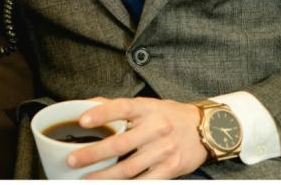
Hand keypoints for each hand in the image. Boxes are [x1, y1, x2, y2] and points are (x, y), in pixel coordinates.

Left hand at [68, 97, 207, 178]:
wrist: (207, 129)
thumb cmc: (172, 116)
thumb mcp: (149, 104)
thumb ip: (120, 106)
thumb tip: (89, 103)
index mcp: (148, 109)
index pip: (122, 108)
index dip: (102, 113)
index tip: (82, 120)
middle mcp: (156, 128)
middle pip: (120, 144)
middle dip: (93, 154)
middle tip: (73, 161)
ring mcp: (163, 150)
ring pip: (128, 168)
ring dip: (104, 177)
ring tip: (86, 180)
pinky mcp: (170, 168)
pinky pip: (144, 182)